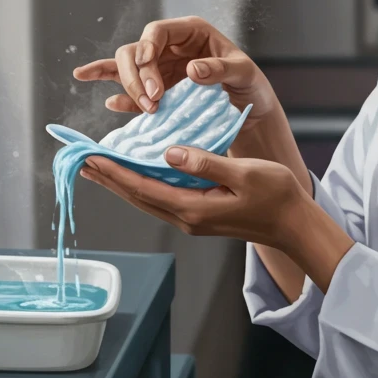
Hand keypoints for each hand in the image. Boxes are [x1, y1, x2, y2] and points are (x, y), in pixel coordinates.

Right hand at [72, 16, 279, 127]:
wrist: (250, 111)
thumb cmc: (250, 84)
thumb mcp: (243, 73)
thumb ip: (220, 68)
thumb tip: (191, 69)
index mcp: (190, 32)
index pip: (156, 32)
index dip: (147, 51)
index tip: (154, 85)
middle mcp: (170, 46)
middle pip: (135, 51)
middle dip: (136, 76)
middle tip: (153, 102)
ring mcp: (160, 68)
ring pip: (127, 67)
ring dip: (128, 87)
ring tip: (146, 109)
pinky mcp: (156, 90)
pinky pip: (128, 88)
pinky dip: (118, 94)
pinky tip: (112, 104)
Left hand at [81, 146, 303, 247]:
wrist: (295, 225)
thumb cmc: (276, 197)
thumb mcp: (244, 174)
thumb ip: (205, 163)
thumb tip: (170, 153)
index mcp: (193, 208)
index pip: (142, 187)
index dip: (114, 171)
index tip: (91, 157)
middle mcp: (186, 217)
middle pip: (136, 195)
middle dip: (108, 177)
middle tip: (82, 160)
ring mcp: (192, 218)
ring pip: (146, 198)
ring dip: (121, 181)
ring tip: (100, 165)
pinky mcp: (199, 214)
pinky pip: (160, 198)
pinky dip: (141, 184)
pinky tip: (136, 173)